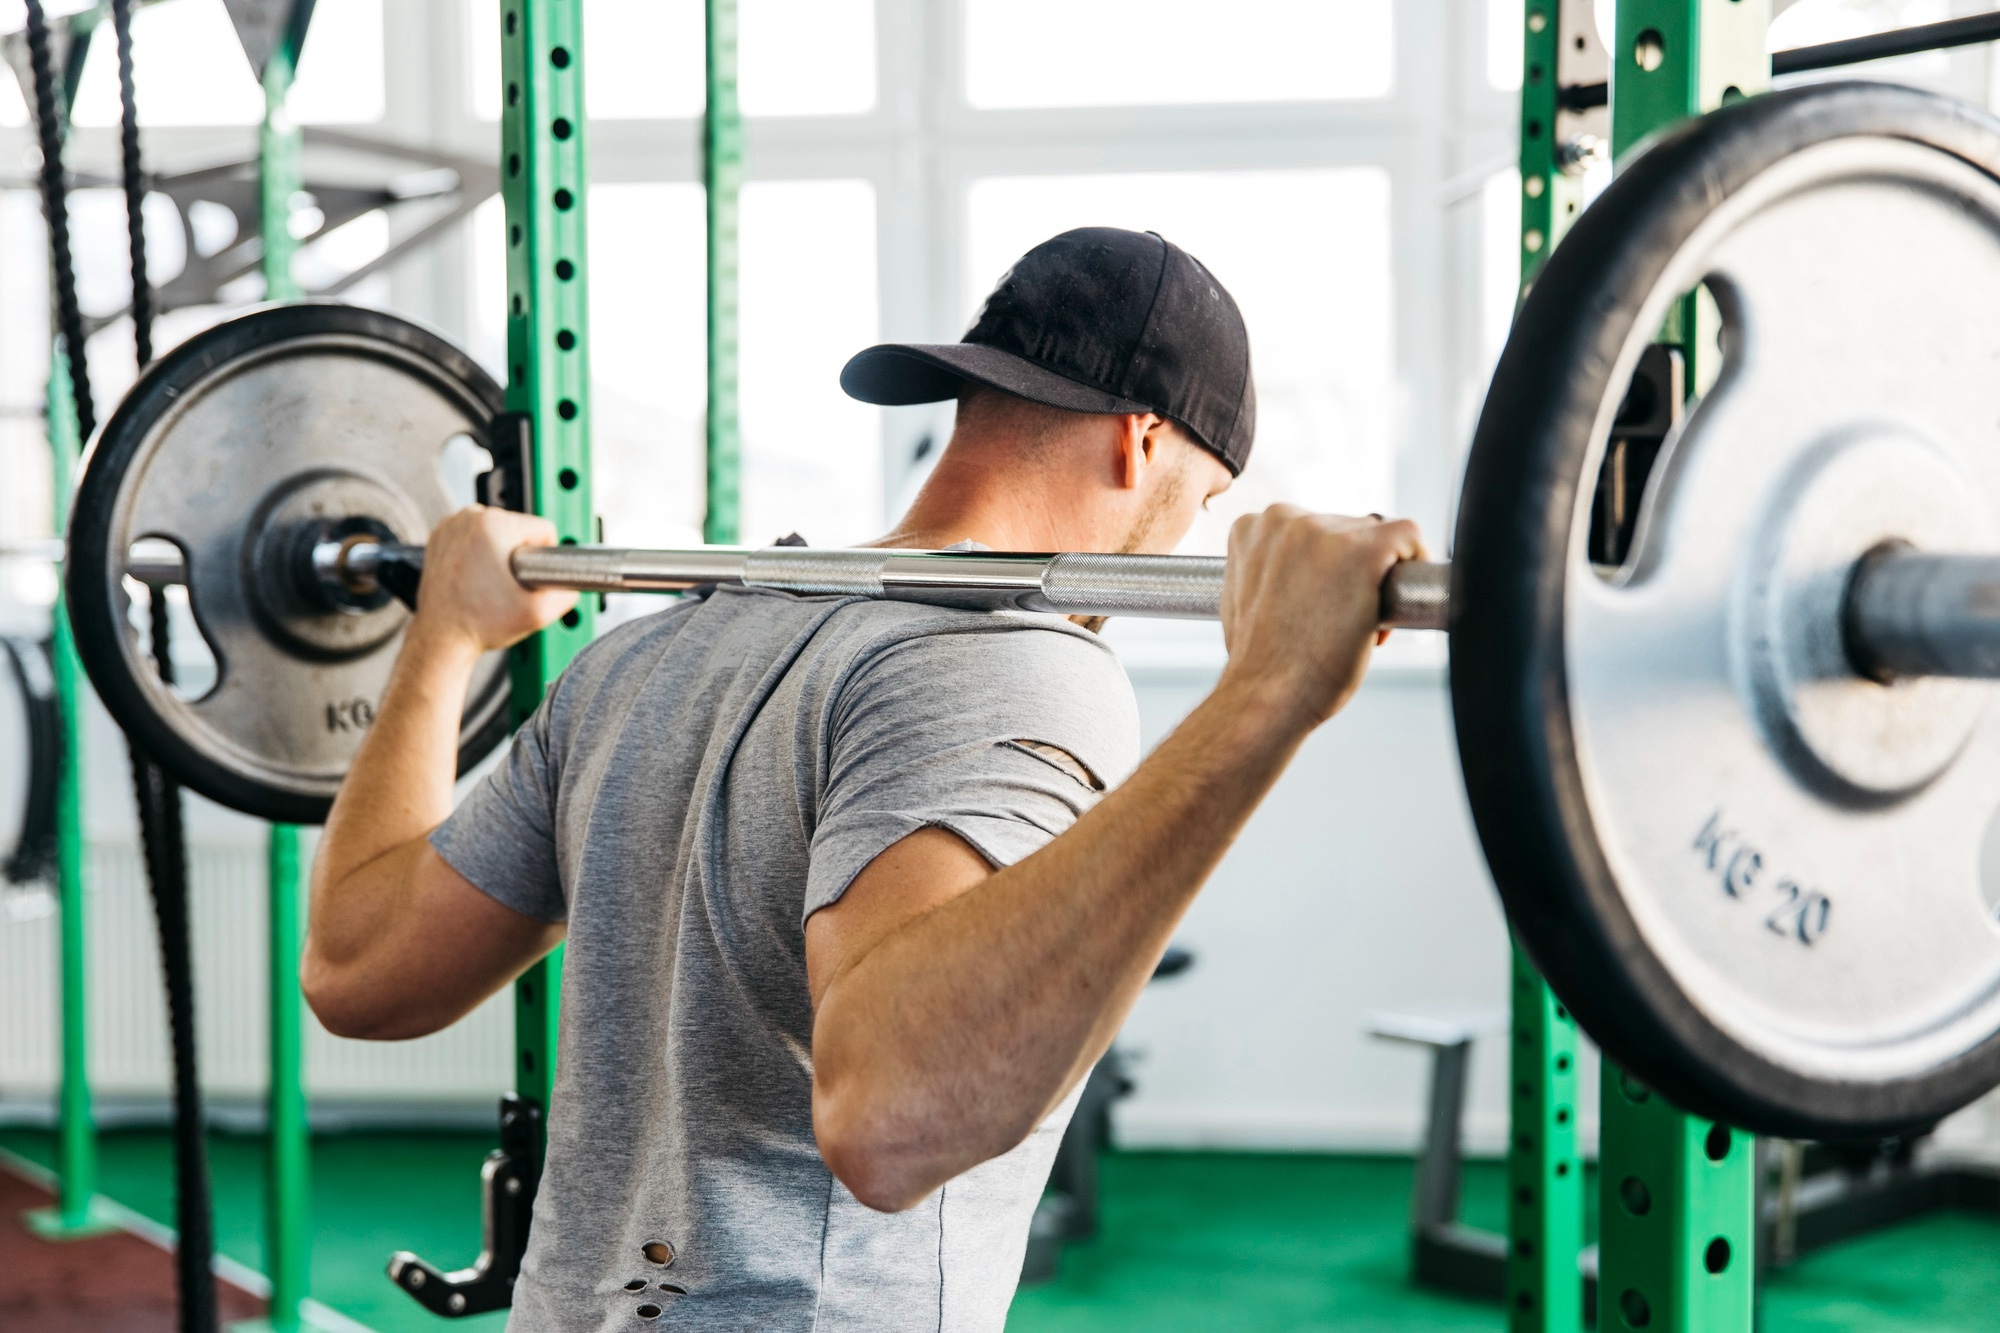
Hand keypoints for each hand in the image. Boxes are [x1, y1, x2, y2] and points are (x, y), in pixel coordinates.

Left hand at [409, 506, 576, 655]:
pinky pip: (475, 535)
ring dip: (500, 552)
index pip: (543, 529)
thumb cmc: (478, 623)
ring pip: (498, 531)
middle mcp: (469, 518)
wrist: (441, 638)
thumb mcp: (538, 613)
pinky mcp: (440, 535)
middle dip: (520, 555)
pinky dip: (479, 552)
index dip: (544, 557)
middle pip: (519, 528)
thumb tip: (573, 584)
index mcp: (493, 525)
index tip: (527, 578)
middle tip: (506, 585)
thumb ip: (568, 594)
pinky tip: (476, 576)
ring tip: (489, 582)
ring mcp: (451, 525)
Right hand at [1216, 506, 1425, 728]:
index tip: (1322, 603)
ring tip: (1356, 624)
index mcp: (1253, 528)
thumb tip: (1307, 573)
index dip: (1324, 567)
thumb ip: (1271, 570)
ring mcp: (1324, 532)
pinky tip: (1395, 599)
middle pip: (1345, 528)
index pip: (1311, 528)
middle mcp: (1284, 518)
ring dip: (1376, 575)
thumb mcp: (1247, 598)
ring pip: (1376, 535)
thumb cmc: (1258, 664)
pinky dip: (1413, 562)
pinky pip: (1409, 536)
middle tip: (1339, 622)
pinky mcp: (1364, 552)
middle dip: (1351, 571)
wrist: (1263, 697)